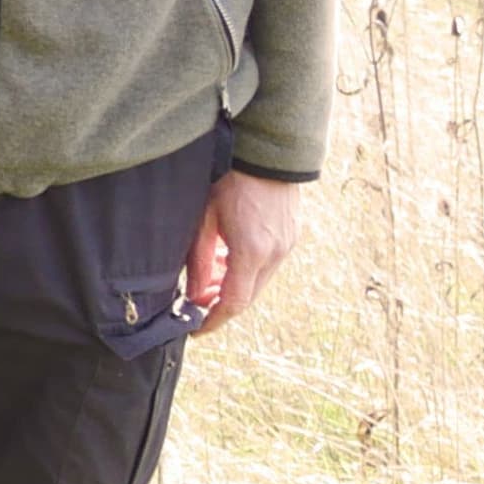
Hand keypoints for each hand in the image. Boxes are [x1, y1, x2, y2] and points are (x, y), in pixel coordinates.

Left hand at [183, 171, 304, 335]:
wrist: (267, 155)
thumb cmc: (230, 182)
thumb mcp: (204, 219)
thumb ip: (198, 260)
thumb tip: (193, 294)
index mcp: (252, 252)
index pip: (234, 302)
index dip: (214, 320)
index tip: (197, 329)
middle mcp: (275, 254)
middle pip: (248, 297)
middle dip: (221, 305)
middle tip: (196, 303)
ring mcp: (287, 246)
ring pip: (258, 283)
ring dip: (233, 287)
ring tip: (207, 279)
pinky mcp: (290, 238)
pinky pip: (267, 267)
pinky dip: (246, 272)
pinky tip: (226, 260)